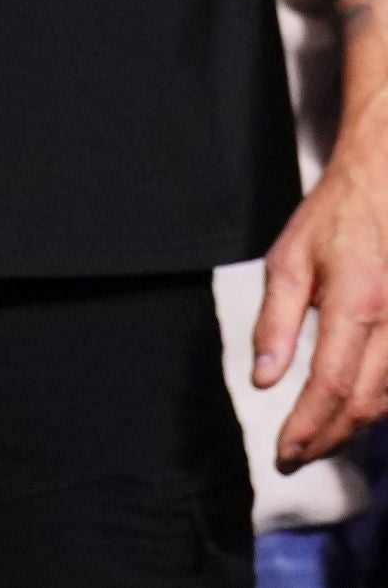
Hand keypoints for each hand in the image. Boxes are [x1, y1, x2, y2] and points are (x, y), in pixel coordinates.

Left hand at [257, 92, 387, 467]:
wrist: (385, 183)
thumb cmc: (334, 219)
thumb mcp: (288, 261)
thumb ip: (275, 322)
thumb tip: (263, 380)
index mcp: (355, 304)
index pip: (329, 386)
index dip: (307, 427)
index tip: (283, 452)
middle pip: (366, 403)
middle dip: (329, 437)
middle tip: (296, 456)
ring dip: (356, 427)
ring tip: (320, 440)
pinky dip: (382, 404)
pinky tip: (357, 411)